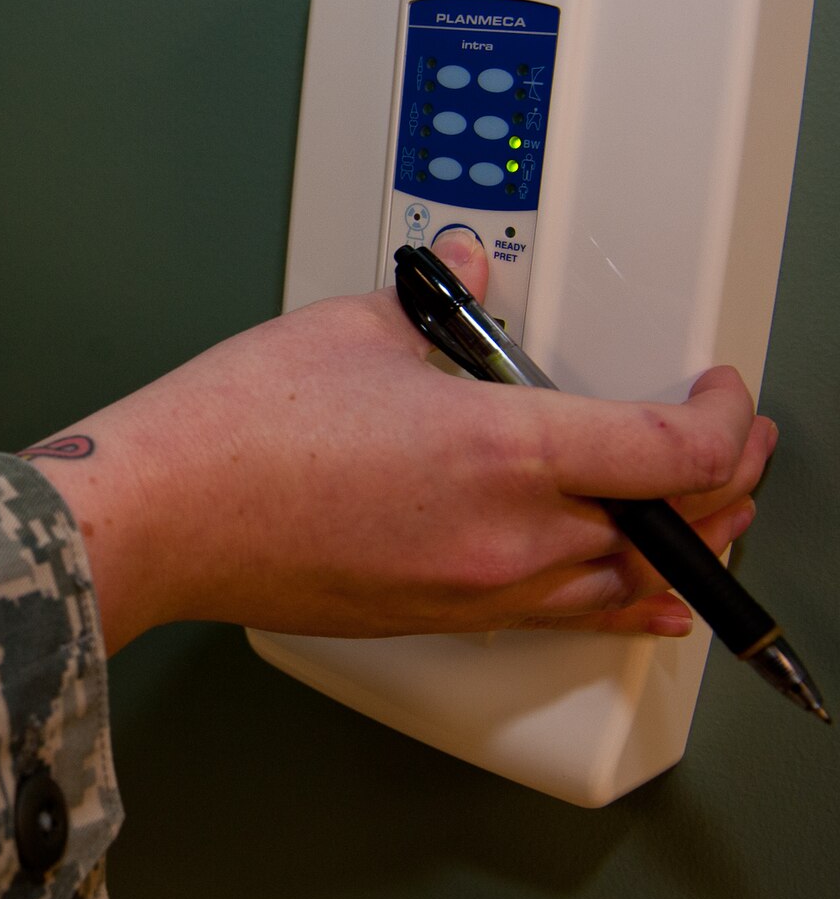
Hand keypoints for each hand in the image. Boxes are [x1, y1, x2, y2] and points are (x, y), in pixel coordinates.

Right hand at [26, 235, 773, 650]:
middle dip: (727, 480)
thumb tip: (467, 278)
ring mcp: (474, 588)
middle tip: (738, 446)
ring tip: (707, 520)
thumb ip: (438, 306)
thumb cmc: (234, 433)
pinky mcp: (436, 620)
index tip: (722, 393)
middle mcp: (507, 532)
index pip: (675, 448)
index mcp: (503, 446)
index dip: (725, 417)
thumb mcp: (351, 329)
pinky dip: (620, 606)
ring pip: (629, 587)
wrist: (161, 516)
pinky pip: (563, 618)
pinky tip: (640, 605)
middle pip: (675, 524)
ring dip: (685, 549)